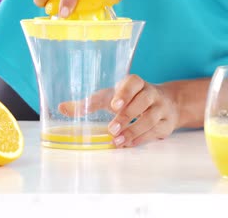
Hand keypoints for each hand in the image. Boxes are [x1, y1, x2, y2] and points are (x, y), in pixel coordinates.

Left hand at [58, 75, 180, 147]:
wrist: (166, 103)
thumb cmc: (129, 100)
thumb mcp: (110, 97)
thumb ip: (88, 103)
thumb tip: (61, 108)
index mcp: (136, 83)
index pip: (133, 82)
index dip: (124, 93)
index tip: (113, 105)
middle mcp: (151, 93)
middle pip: (143, 101)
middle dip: (127, 116)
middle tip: (111, 129)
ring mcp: (161, 108)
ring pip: (151, 118)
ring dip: (133, 130)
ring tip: (117, 141)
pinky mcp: (166, 123)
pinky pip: (156, 131)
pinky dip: (141, 138)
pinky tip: (128, 144)